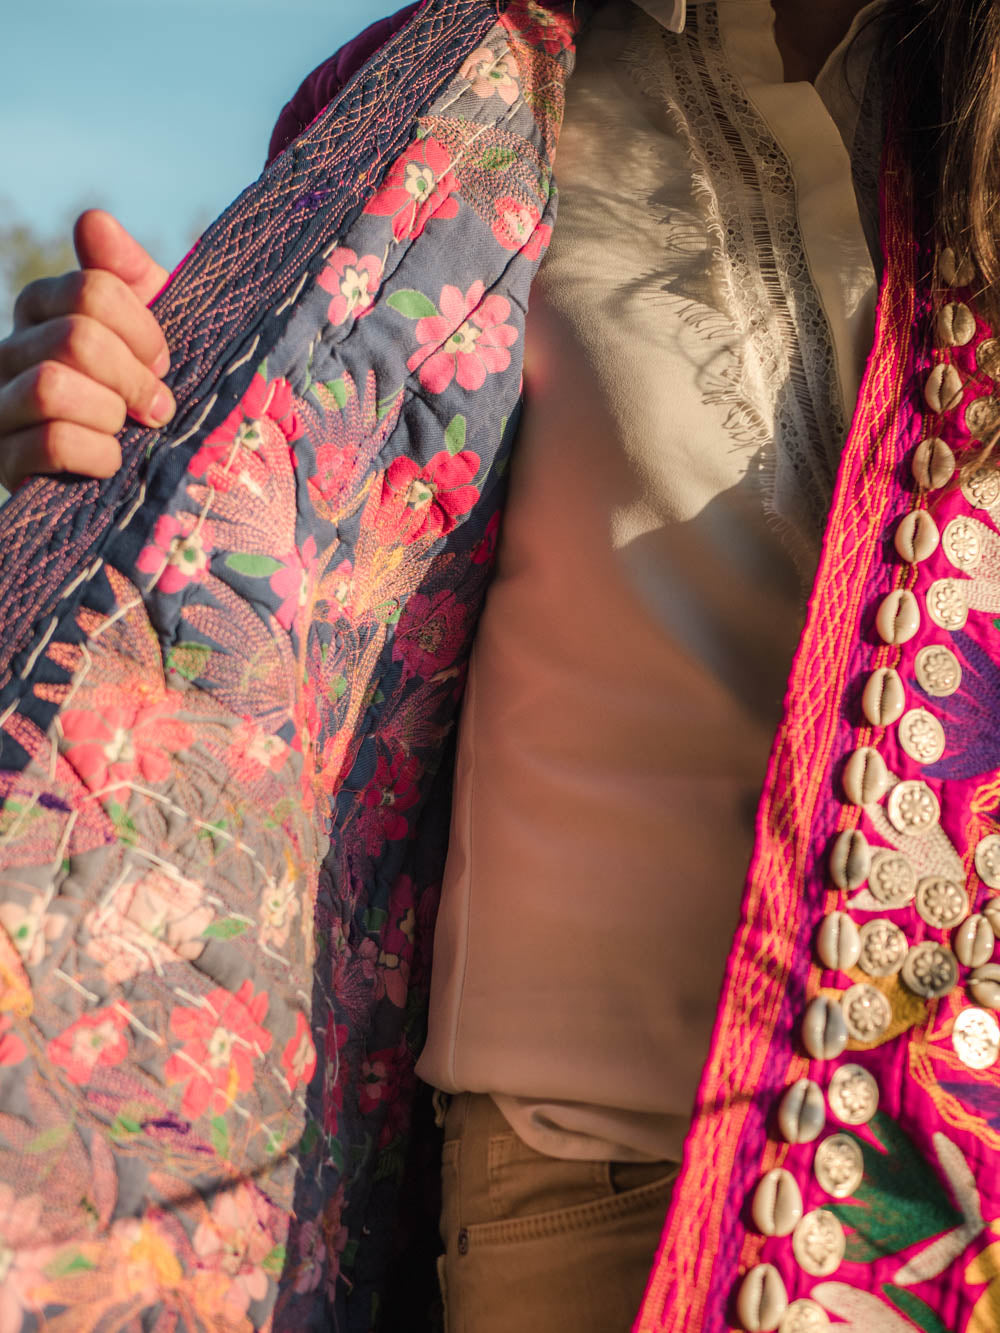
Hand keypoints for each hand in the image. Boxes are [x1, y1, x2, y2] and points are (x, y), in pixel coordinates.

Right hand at [0, 209, 174, 490]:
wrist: (154, 475)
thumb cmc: (152, 394)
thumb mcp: (153, 331)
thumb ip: (128, 275)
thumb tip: (92, 221)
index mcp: (42, 310)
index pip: (89, 289)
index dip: (142, 329)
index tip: (162, 362)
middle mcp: (9, 352)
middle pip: (75, 338)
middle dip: (132, 378)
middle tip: (156, 406)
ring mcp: (1, 407)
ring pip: (51, 388)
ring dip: (111, 415)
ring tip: (128, 433)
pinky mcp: (7, 462)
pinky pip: (50, 443)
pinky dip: (97, 454)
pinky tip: (111, 462)